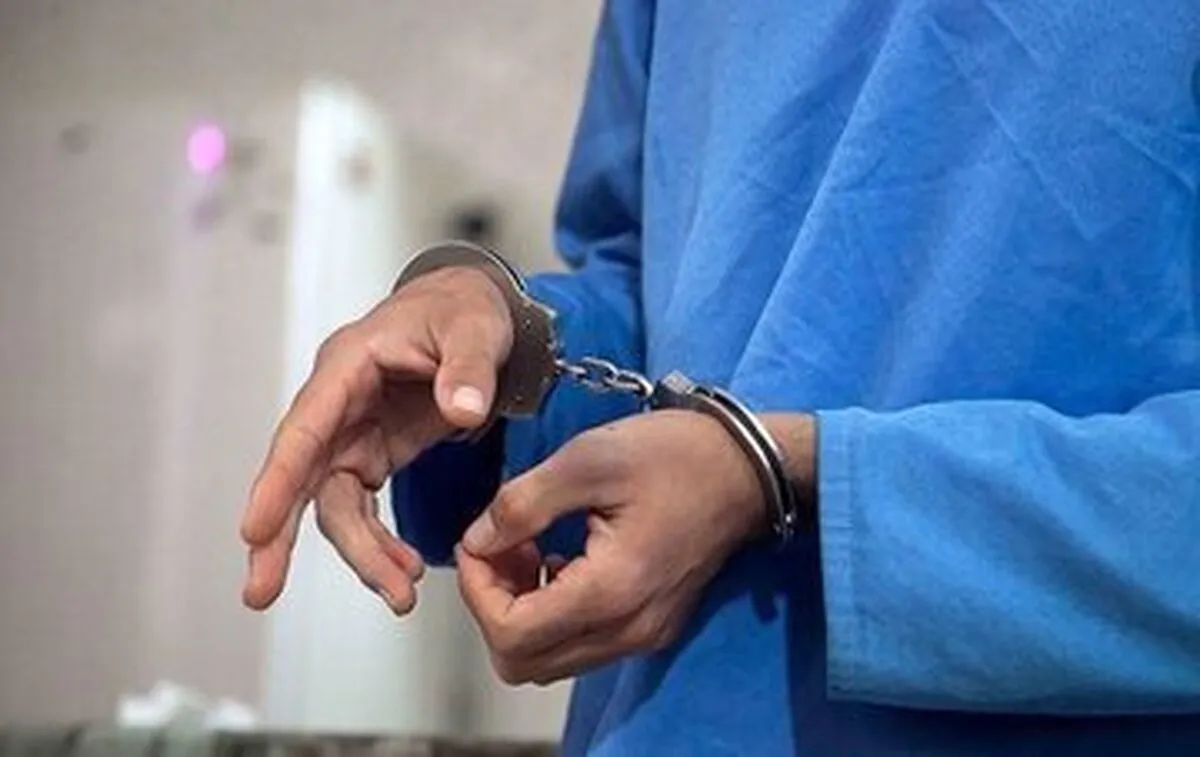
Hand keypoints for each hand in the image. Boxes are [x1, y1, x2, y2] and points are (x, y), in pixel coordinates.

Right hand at [239, 266, 511, 614]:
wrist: (475, 313)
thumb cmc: (463, 310)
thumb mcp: (477, 328)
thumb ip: (470, 367)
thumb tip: (463, 407)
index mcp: (349, 365)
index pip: (304, 428)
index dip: (277, 480)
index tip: (253, 530)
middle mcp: (338, 404)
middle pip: (303, 478)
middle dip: (280, 537)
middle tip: (260, 592)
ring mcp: (353, 432)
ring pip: (335, 504)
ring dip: (360, 553)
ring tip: (398, 595)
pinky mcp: (373, 453)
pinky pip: (363, 507)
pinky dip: (379, 543)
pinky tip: (401, 571)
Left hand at [455, 410, 814, 684]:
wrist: (749, 467)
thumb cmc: (678, 455)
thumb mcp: (587, 460)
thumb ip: (521, 504)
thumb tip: (476, 540)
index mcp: (610, 592)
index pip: (510, 633)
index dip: (476, 589)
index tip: (480, 540)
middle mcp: (627, 629)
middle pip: (522, 661)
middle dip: (493, 605)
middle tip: (502, 547)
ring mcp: (642, 634)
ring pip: (548, 658)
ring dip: (522, 610)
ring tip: (530, 546)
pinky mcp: (651, 625)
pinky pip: (579, 643)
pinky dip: (553, 612)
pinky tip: (560, 556)